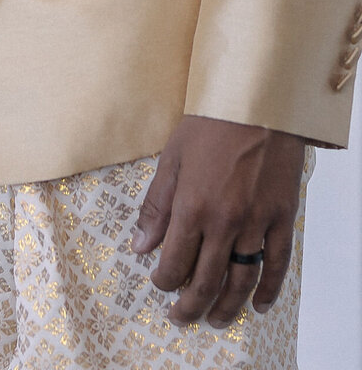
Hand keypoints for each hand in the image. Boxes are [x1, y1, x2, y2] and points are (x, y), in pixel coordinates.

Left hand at [131, 115, 304, 327]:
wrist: (258, 102)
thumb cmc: (211, 124)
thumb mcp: (172, 158)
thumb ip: (157, 206)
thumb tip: (139, 245)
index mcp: (192, 206)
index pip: (175, 261)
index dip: (165, 280)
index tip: (159, 284)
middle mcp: (224, 222)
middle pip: (206, 279)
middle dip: (190, 304)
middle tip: (181, 317)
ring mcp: (257, 223)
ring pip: (241, 280)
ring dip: (226, 306)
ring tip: (214, 320)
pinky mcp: (283, 218)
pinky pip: (277, 264)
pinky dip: (268, 290)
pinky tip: (259, 305)